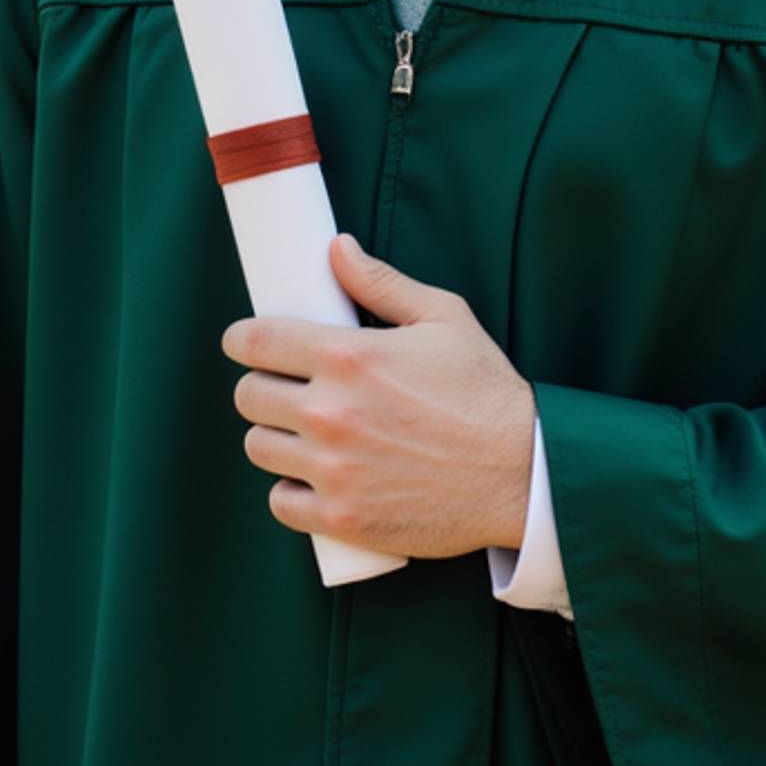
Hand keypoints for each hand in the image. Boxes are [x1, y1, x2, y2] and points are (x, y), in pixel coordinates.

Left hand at [222, 233, 536, 559]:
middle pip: (248, 396)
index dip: (243, 340)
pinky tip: (316, 477)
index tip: (249, 344)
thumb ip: (382, 282)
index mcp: (350, 356)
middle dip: (261, 387)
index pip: (256, 342)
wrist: (523, 474)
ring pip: (259, 448)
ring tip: (304, 433)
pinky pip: (281, 502)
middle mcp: (332, 412)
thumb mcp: (444, 319)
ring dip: (275, 437)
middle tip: (286, 389)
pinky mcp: (343, 516)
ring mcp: (334, 469)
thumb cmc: (485, 392)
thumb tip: (336, 249)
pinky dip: (292, 490)